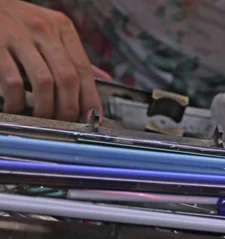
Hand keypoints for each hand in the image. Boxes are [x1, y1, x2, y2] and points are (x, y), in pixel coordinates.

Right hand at [0, 0, 101, 120]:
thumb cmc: (20, 23)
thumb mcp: (51, 31)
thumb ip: (73, 55)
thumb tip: (102, 78)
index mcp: (62, 27)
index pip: (83, 69)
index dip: (90, 98)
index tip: (93, 118)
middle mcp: (43, 29)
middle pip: (67, 78)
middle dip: (69, 108)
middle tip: (65, 122)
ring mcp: (17, 36)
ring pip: (43, 82)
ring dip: (46, 108)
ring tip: (42, 117)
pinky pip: (13, 82)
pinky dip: (17, 101)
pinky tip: (16, 106)